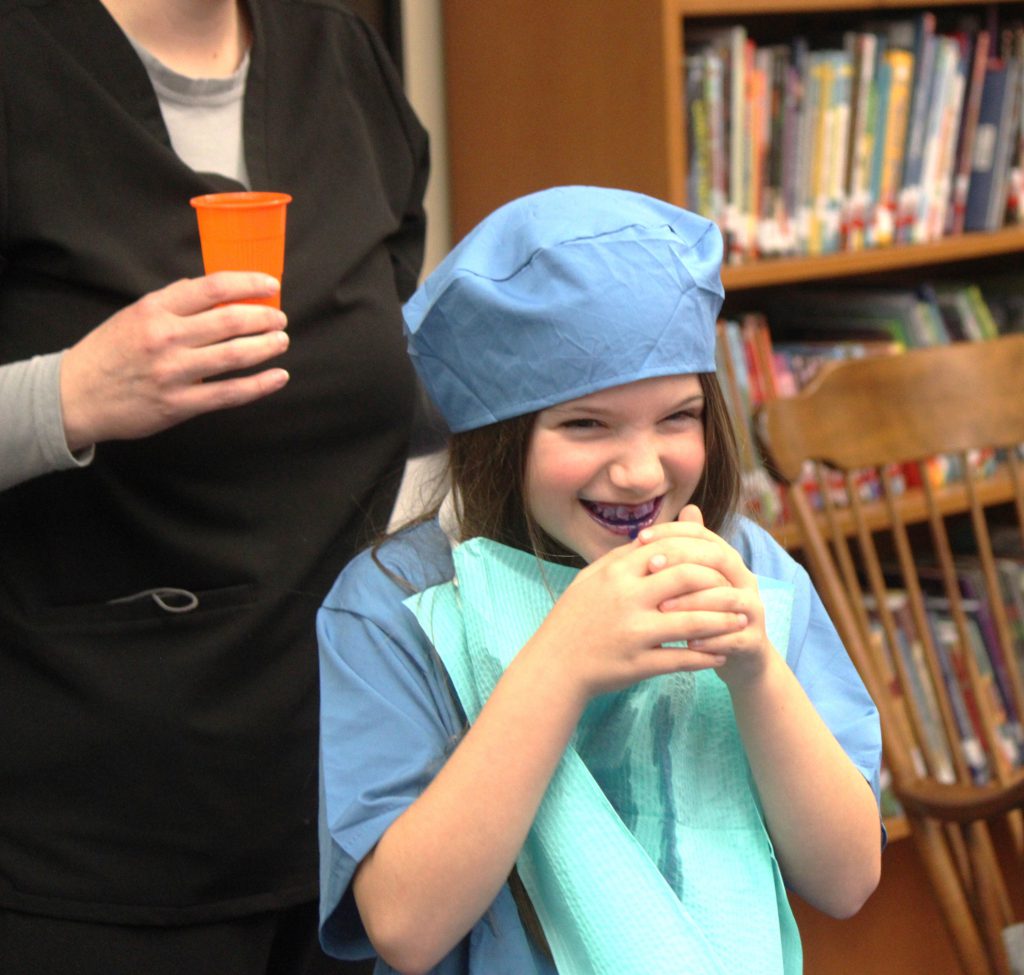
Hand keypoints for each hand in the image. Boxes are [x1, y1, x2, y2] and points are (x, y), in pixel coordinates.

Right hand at [60, 272, 288, 449]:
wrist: (74, 396)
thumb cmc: (109, 352)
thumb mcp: (133, 314)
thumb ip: (172, 301)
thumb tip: (211, 288)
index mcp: (155, 310)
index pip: (213, 288)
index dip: (249, 284)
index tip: (271, 285)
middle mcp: (166, 338)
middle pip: (231, 321)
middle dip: (265, 317)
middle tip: (280, 318)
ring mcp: (174, 373)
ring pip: (235, 356)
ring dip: (266, 346)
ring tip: (281, 341)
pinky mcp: (179, 404)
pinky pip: (229, 394)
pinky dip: (260, 385)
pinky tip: (278, 376)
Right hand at [526, 528, 745, 702]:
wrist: (553, 665)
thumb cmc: (573, 618)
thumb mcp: (591, 578)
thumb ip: (622, 557)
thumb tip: (652, 535)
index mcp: (617, 572)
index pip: (671, 550)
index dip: (702, 554)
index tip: (722, 562)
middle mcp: (627, 598)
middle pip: (688, 579)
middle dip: (722, 585)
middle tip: (741, 591)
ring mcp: (634, 632)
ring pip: (692, 622)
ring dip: (723, 622)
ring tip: (741, 622)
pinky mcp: (638, 664)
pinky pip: (683, 659)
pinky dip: (707, 657)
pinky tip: (721, 655)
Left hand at [636, 504, 772, 687]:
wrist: (738, 657)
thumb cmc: (704, 614)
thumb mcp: (688, 583)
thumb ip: (676, 555)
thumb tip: (653, 521)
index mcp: (727, 561)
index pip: (702, 534)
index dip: (672, 532)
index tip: (639, 538)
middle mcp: (745, 579)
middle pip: (718, 559)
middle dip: (682, 561)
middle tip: (650, 567)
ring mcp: (752, 609)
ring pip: (726, 598)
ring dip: (693, 601)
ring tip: (661, 608)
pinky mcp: (754, 640)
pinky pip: (734, 637)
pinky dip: (710, 639)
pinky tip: (685, 643)